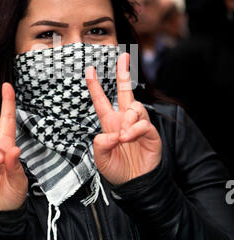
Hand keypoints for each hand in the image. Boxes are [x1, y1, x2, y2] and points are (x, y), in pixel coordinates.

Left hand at [86, 53, 161, 184]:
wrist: (135, 183)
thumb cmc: (117, 170)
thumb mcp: (101, 160)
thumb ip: (100, 146)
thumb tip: (108, 134)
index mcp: (110, 123)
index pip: (101, 101)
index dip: (95, 86)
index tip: (89, 70)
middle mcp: (124, 119)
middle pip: (125, 91)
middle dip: (124, 72)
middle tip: (123, 56)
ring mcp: (137, 125)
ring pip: (135, 106)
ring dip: (128, 118)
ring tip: (123, 136)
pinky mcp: (150, 133)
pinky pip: (143, 123)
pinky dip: (135, 129)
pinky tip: (128, 137)